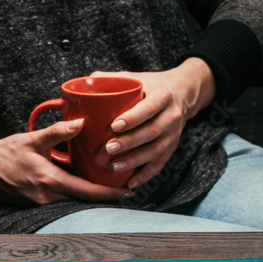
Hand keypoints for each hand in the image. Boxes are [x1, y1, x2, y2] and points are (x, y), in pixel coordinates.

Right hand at [0, 119, 133, 205]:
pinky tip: (82, 181)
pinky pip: (62, 198)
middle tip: (124, 184)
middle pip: (84, 198)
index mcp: (49, 181)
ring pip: (73, 199)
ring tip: (108, 181)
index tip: (128, 192)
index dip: (110, 194)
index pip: (88, 191)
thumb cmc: (3, 154)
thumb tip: (81, 122)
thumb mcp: (32, 139)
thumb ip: (58, 132)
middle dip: (105, 193)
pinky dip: (74, 191)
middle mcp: (47, 196)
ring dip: (90, 192)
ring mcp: (41, 203)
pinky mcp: (36, 203)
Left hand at [93, 58, 215, 189]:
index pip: (149, 108)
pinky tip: (131, 183)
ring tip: (114, 166)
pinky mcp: (172, 148)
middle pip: (151, 132)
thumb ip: (110, 80)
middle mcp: (172, 115)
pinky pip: (159, 165)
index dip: (132, 118)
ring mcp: (174, 134)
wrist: (180, 94)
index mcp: (163, 95)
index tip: (114, 126)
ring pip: (155, 151)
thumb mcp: (135, 78)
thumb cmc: (150, 87)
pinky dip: (145, 176)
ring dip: (134, 161)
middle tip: (108, 148)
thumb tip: (82, 84)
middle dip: (129, 142)